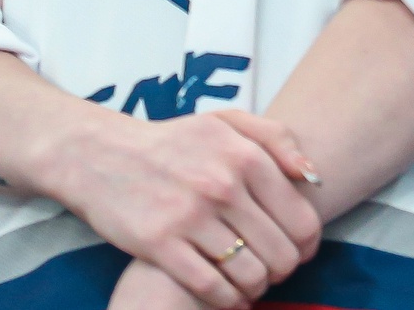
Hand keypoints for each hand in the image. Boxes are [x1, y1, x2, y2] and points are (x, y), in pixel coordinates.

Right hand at [43, 108, 322, 309]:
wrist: (100, 155)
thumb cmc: (170, 142)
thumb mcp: (223, 122)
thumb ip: (275, 138)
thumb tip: (312, 176)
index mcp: (244, 155)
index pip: (302, 220)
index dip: (306, 246)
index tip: (296, 251)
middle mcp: (221, 185)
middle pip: (281, 254)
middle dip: (282, 270)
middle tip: (270, 269)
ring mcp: (190, 216)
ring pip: (250, 275)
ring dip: (255, 287)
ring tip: (247, 282)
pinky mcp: (160, 244)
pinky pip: (212, 289)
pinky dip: (227, 300)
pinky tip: (226, 295)